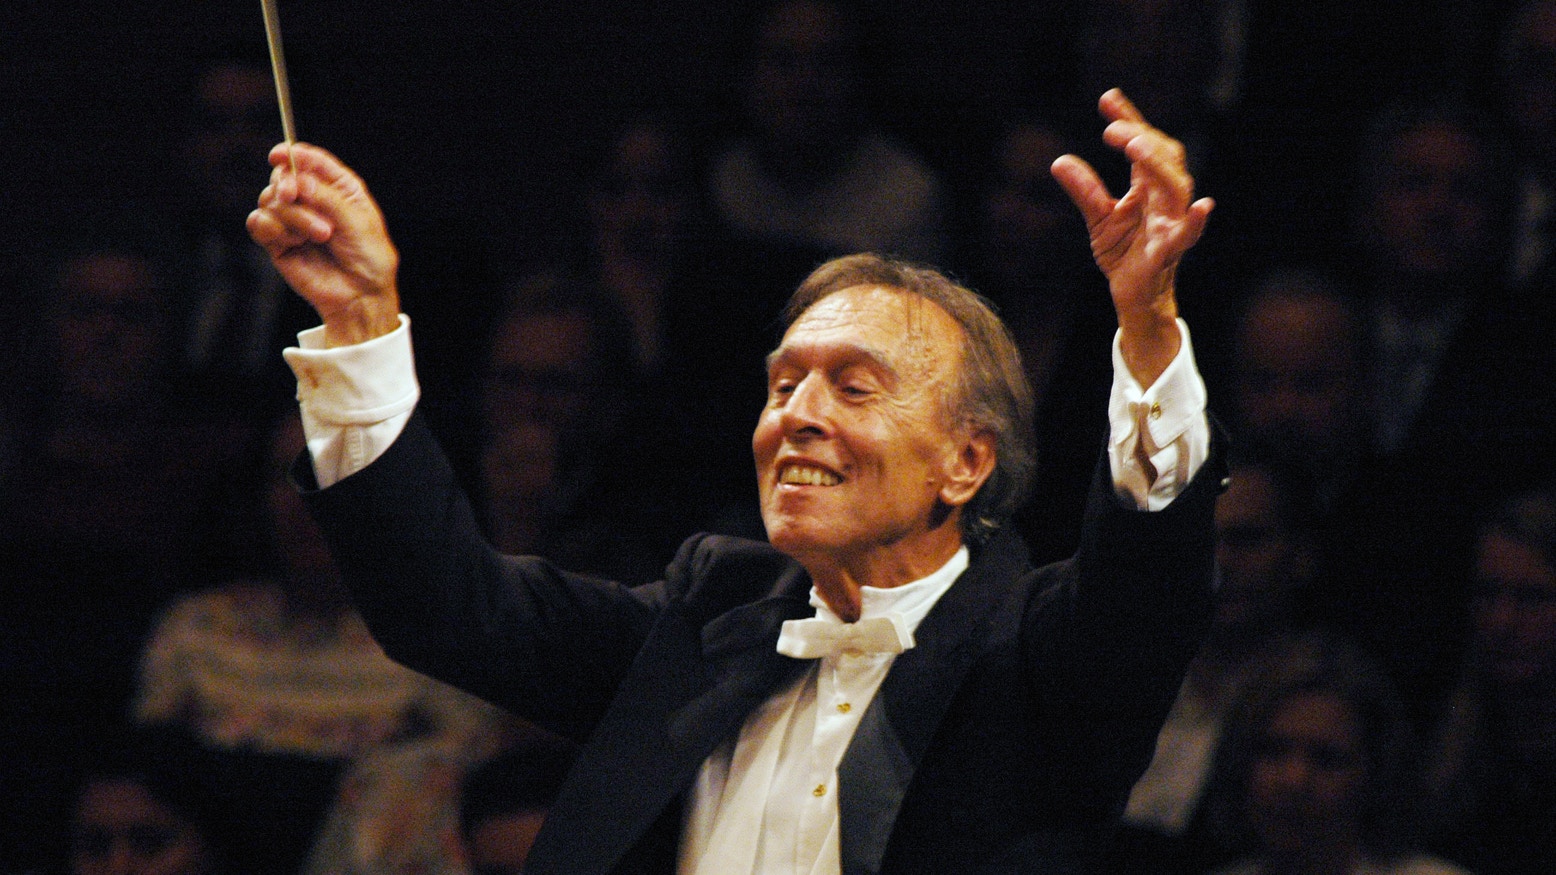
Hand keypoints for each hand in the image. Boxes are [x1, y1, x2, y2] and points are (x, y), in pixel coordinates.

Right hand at [247, 142, 401, 346]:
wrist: (359, 295)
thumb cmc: (368, 258)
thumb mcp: (357, 221)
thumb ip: (326, 197)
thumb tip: (298, 180)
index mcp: (338, 188)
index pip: (310, 161)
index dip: (293, 154)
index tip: (280, 156)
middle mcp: (313, 200)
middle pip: (283, 176)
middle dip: (287, 185)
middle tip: (294, 196)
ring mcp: (294, 221)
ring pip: (270, 200)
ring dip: (293, 217)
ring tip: (320, 236)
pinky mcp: (278, 241)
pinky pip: (259, 223)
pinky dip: (274, 230)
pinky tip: (294, 243)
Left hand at [1051, 89, 1212, 382]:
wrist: (1133, 295)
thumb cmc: (1124, 253)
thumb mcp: (1098, 218)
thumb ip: (1085, 190)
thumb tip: (1059, 160)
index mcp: (1149, 187)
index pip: (1144, 145)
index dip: (1130, 120)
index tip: (1108, 99)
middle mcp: (1165, 199)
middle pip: (1164, 158)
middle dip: (1141, 139)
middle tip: (1112, 129)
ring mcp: (1171, 222)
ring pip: (1177, 187)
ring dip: (1158, 166)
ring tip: (1136, 148)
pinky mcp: (1170, 250)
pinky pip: (1187, 234)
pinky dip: (1196, 221)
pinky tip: (1202, 207)